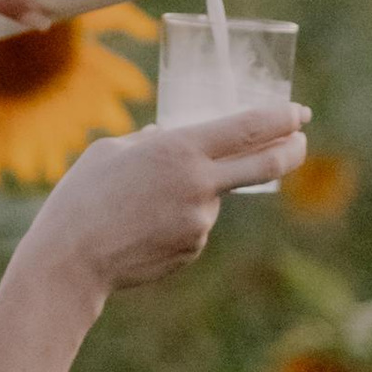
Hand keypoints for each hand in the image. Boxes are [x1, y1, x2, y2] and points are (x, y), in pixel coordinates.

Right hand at [20, 104, 306, 307]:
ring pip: (213, 197)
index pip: (248, 128)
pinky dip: (175, 219)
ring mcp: (200, 220)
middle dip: (291, 149)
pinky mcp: (193, 247)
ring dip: (192, 193)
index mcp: (180, 149)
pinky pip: (194, 224)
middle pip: (266, 164)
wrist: (71, 260)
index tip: (298, 112)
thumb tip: (165, 137)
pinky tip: (138, 227)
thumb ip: (149, 142)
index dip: (280, 117)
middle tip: (301, 140)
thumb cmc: (82, 197)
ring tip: (138, 204)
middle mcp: (200, 184)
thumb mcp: (111, 151)